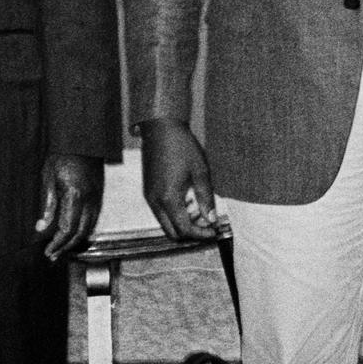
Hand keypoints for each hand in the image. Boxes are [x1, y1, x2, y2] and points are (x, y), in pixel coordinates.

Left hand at [35, 154, 105, 259]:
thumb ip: (47, 204)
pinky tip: (74, 233)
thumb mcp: (48, 177)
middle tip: (53, 256)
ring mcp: (97, 197)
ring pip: (89, 227)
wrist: (83, 141)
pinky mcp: (99, 194)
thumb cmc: (63, 156)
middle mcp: (90, 199)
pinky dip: (84, 230)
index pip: (68, 228)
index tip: (48, 251)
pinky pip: (94, 218)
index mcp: (75, 195)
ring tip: (62, 249)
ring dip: (75, 240)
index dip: (57, 243)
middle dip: (66, 247)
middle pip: (80, 232)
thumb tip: (41, 227)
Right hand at [139, 118, 219, 240]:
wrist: (161, 129)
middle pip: (171, 232)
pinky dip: (174, 214)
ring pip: (165, 223)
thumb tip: (211, 219)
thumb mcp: (200, 172)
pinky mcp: (148, 191)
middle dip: (191, 233)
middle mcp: (155, 202)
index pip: (184, 229)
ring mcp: (149, 197)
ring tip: (200, 210)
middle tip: (208, 224)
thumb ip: (206, 198)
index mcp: (168, 198)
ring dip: (182, 223)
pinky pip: (161, 212)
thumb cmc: (182, 147)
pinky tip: (189, 201)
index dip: (200, 234)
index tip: (214, 231)